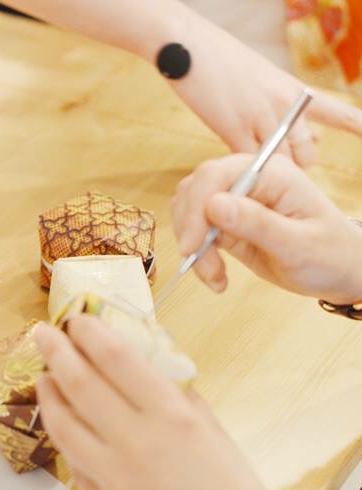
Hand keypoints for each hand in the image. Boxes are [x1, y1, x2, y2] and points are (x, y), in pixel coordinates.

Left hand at [34, 318, 281, 489]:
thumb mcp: (218, 439)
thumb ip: (182, 401)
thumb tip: (154, 372)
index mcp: (171, 417)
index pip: (115, 358)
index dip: (89, 331)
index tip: (78, 318)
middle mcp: (134, 440)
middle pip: (79, 381)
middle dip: (56, 350)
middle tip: (44, 333)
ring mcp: (110, 474)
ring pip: (62, 420)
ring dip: (48, 391)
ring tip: (44, 374)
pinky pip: (70, 458)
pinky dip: (61, 432)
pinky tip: (60, 419)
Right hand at [163, 8, 361, 166]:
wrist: (186, 46)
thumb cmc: (216, 60)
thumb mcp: (261, 78)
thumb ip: (281, 106)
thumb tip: (303, 136)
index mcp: (294, 90)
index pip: (337, 113)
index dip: (358, 127)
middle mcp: (285, 105)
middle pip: (305, 154)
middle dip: (292, 166)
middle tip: (268, 168)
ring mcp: (261, 117)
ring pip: (278, 164)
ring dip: (264, 174)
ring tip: (245, 172)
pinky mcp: (233, 128)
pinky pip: (246, 164)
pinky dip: (238, 173)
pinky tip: (227, 171)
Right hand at [172, 153, 361, 303]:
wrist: (339, 272)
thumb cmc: (330, 255)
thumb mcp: (298, 245)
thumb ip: (257, 223)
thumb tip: (214, 205)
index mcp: (272, 174)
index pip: (216, 175)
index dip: (197, 207)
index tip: (192, 245)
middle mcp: (249, 180)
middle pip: (196, 190)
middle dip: (191, 229)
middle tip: (201, 264)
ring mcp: (236, 200)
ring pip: (190, 210)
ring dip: (193, 245)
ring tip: (214, 274)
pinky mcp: (227, 221)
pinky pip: (197, 231)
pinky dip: (198, 255)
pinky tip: (216, 276)